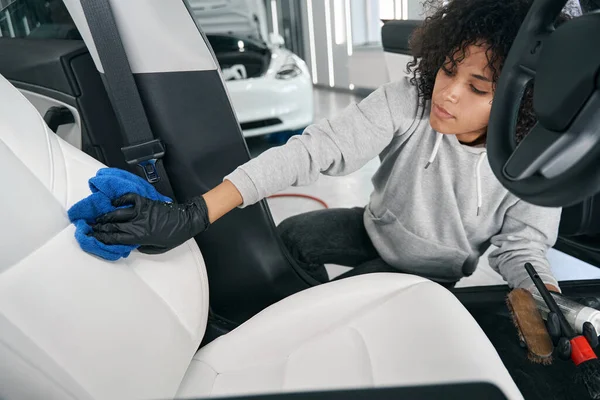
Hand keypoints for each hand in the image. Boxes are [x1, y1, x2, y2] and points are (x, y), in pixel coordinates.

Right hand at [91, 193, 209, 253]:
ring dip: (105, 215)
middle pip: (113, 225)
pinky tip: (113, 202)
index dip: (102, 237)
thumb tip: (129, 243)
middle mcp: (138, 223)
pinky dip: (120, 200)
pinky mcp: (146, 202)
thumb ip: (140, 246)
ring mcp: (141, 211)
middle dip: (99, 227)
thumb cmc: (174, 236)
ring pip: (118, 212)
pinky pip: (129, 199)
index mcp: (140, 236)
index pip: (115, 238)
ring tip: (96, 217)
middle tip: (89, 227)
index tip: (92, 237)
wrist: (187, 220)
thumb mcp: (156, 248)